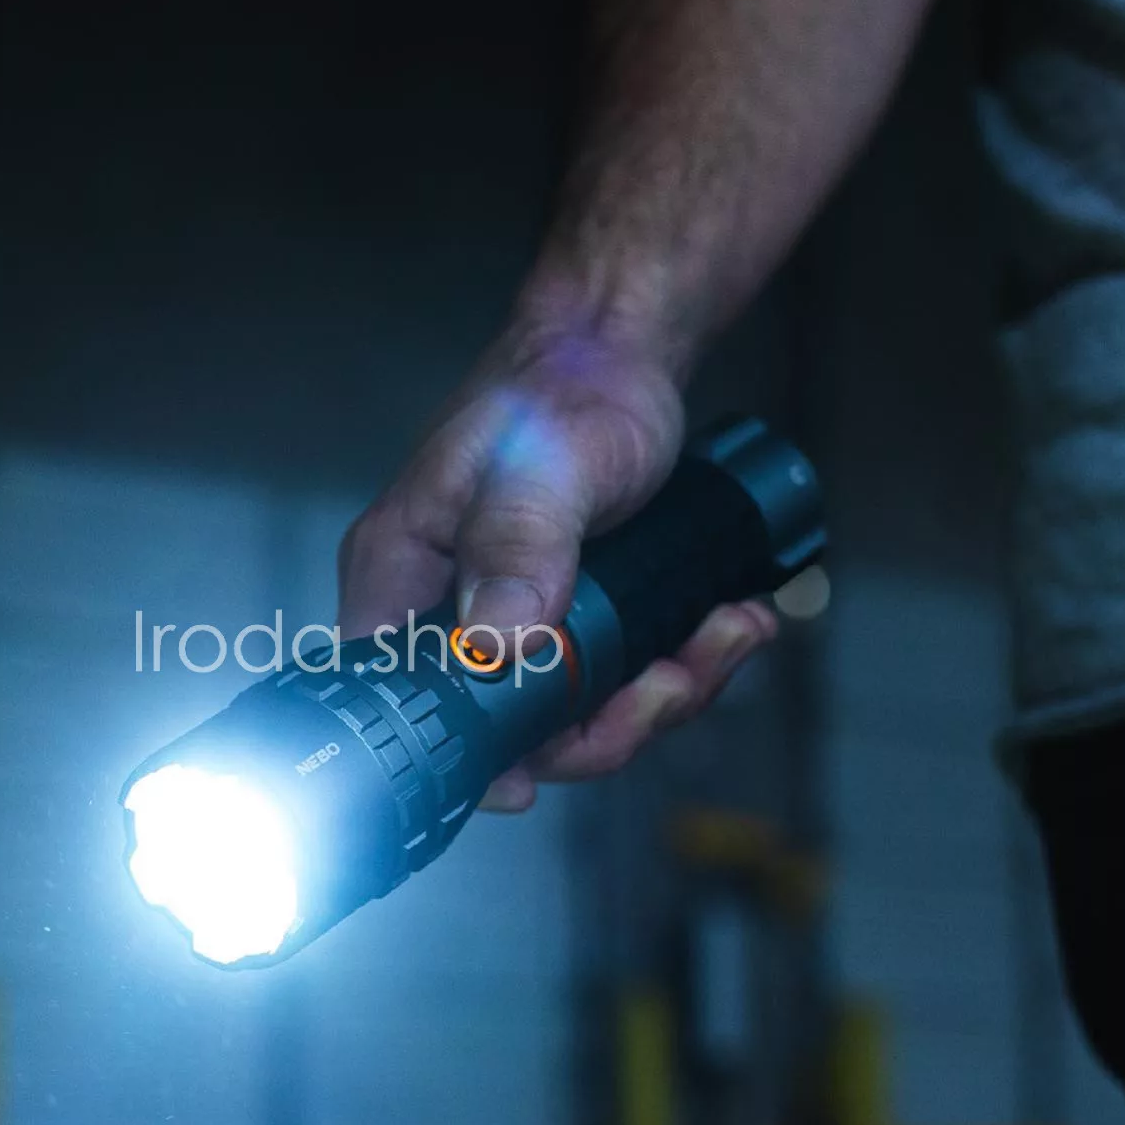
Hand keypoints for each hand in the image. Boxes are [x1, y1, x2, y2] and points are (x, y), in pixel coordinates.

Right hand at [337, 323, 777, 811]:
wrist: (624, 349)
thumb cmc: (563, 385)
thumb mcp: (541, 465)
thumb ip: (516, 547)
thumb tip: (496, 643)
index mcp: (401, 575)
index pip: (401, 700)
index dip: (470, 756)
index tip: (539, 774)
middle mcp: (447, 610)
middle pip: (506, 729)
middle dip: (604, 723)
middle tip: (671, 679)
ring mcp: (512, 619)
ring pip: (575, 714)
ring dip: (661, 692)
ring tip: (720, 635)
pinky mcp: (571, 619)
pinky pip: (617, 678)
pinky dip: (679, 663)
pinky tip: (724, 623)